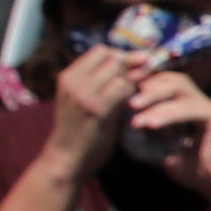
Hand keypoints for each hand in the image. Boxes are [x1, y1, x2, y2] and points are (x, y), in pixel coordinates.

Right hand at [42, 44, 146, 176]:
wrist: (66, 160)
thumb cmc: (79, 131)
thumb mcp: (84, 100)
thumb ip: (103, 82)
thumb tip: (136, 64)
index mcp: (68, 76)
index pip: (101, 51)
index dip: (122, 56)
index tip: (136, 67)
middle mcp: (73, 81)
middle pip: (113, 58)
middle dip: (132, 67)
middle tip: (143, 79)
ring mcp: (83, 94)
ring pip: (119, 71)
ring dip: (134, 80)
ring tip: (139, 94)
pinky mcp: (96, 109)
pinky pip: (123, 89)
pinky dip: (134, 93)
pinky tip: (136, 104)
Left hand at [125, 63, 210, 188]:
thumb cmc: (197, 172)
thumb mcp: (166, 153)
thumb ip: (151, 139)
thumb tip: (125, 130)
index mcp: (191, 108)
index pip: (169, 84)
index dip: (148, 84)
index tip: (124, 94)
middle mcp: (203, 102)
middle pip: (175, 80)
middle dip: (149, 86)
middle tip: (128, 101)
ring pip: (181, 89)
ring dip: (154, 97)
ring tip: (134, 109)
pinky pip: (190, 108)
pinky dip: (169, 114)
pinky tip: (151, 124)